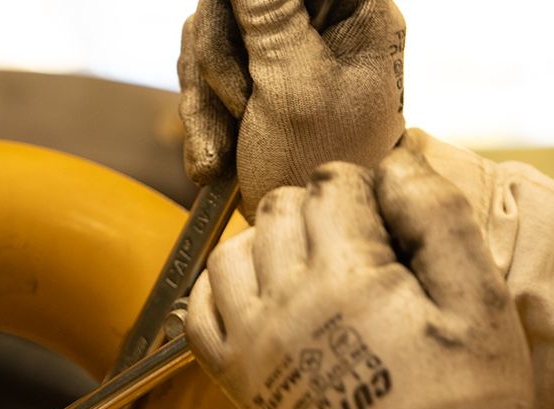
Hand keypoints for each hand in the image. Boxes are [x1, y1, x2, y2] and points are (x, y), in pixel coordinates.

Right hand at [178, 0, 406, 217]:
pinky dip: (200, 113)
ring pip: (211, 32)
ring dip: (204, 95)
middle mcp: (321, 23)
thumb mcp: (294, 87)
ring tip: (223, 150)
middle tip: (238, 107)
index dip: (244, 5)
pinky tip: (215, 157)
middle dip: (218, 58)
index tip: (243, 42)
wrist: (304, 240)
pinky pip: (202, 69)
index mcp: (353, 12)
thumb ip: (269, 10)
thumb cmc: (316, 174)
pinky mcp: (253, 81)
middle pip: (237, 2)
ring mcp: (284, 52)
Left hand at [185, 149, 531, 408]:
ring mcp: (254, 345)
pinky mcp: (238, 383)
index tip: (384, 215)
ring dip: (266, 241)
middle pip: (279, 210)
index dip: (362, 186)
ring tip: (307, 264)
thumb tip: (396, 163)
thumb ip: (439, 218)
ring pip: (231, 252)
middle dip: (316, 207)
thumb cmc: (466, 398)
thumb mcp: (481, 299)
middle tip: (354, 239)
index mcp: (349, 278)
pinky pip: (199, 313)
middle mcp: (287, 304)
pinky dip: (218, 289)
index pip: (331, 185)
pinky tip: (257, 293)